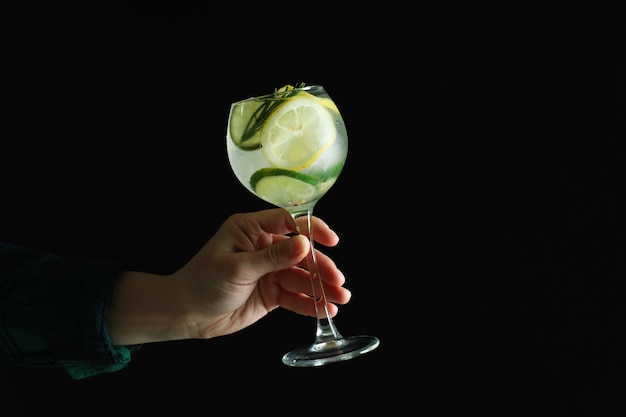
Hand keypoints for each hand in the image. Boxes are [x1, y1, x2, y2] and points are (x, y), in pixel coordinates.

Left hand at [109, 208, 349, 344]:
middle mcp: (263, 247)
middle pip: (301, 253)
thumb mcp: (238, 267)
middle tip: (338, 281)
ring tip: (340, 299)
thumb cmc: (202, 283)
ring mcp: (269, 271)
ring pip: (302, 277)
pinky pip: (295, 297)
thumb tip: (303, 243)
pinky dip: (310, 303)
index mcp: (251, 229)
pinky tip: (326, 310)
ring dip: (321, 287)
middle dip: (321, 267)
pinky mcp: (271, 293)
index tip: (331, 241)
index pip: (288, 222)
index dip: (311, 230)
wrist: (186, 314)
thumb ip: (272, 257)